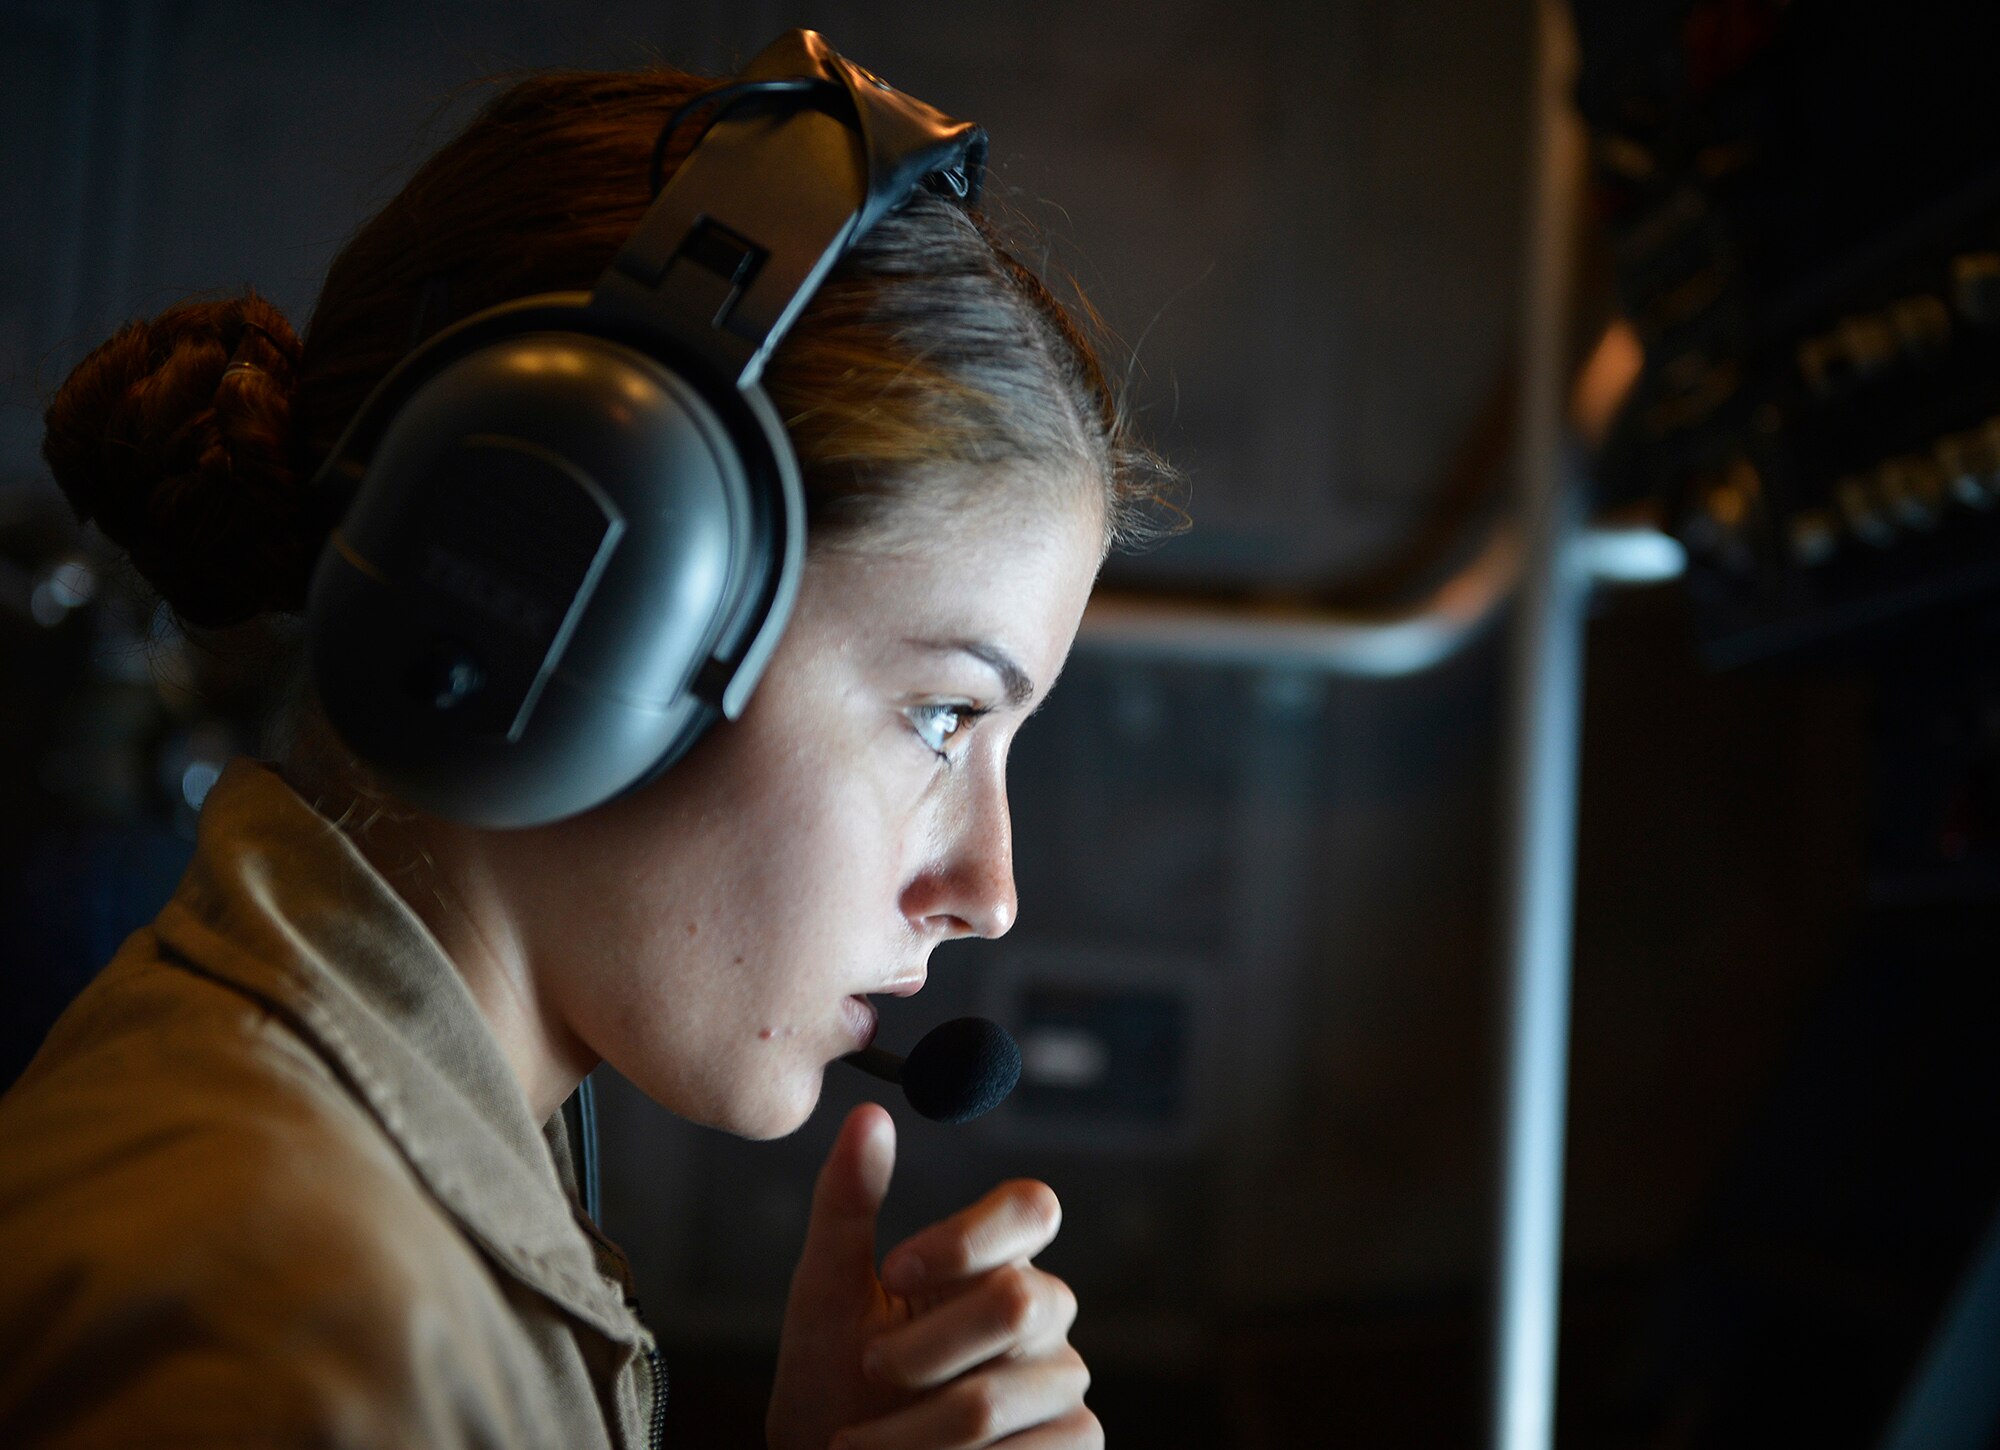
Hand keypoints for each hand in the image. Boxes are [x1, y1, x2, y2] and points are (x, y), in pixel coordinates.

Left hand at [766, 1103, 1099, 1449]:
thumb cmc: (832, 1381)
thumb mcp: (825, 1293)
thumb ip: (846, 1205)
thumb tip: (867, 1113)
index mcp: (993, 1259)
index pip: (1032, 1207)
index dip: (969, 1235)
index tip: (893, 1270)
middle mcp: (1043, 1311)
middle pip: (1017, 1301)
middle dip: (922, 1348)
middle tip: (867, 1369)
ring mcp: (1064, 1381)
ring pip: (1001, 1394)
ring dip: (910, 1431)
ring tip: (860, 1446)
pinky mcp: (1074, 1444)